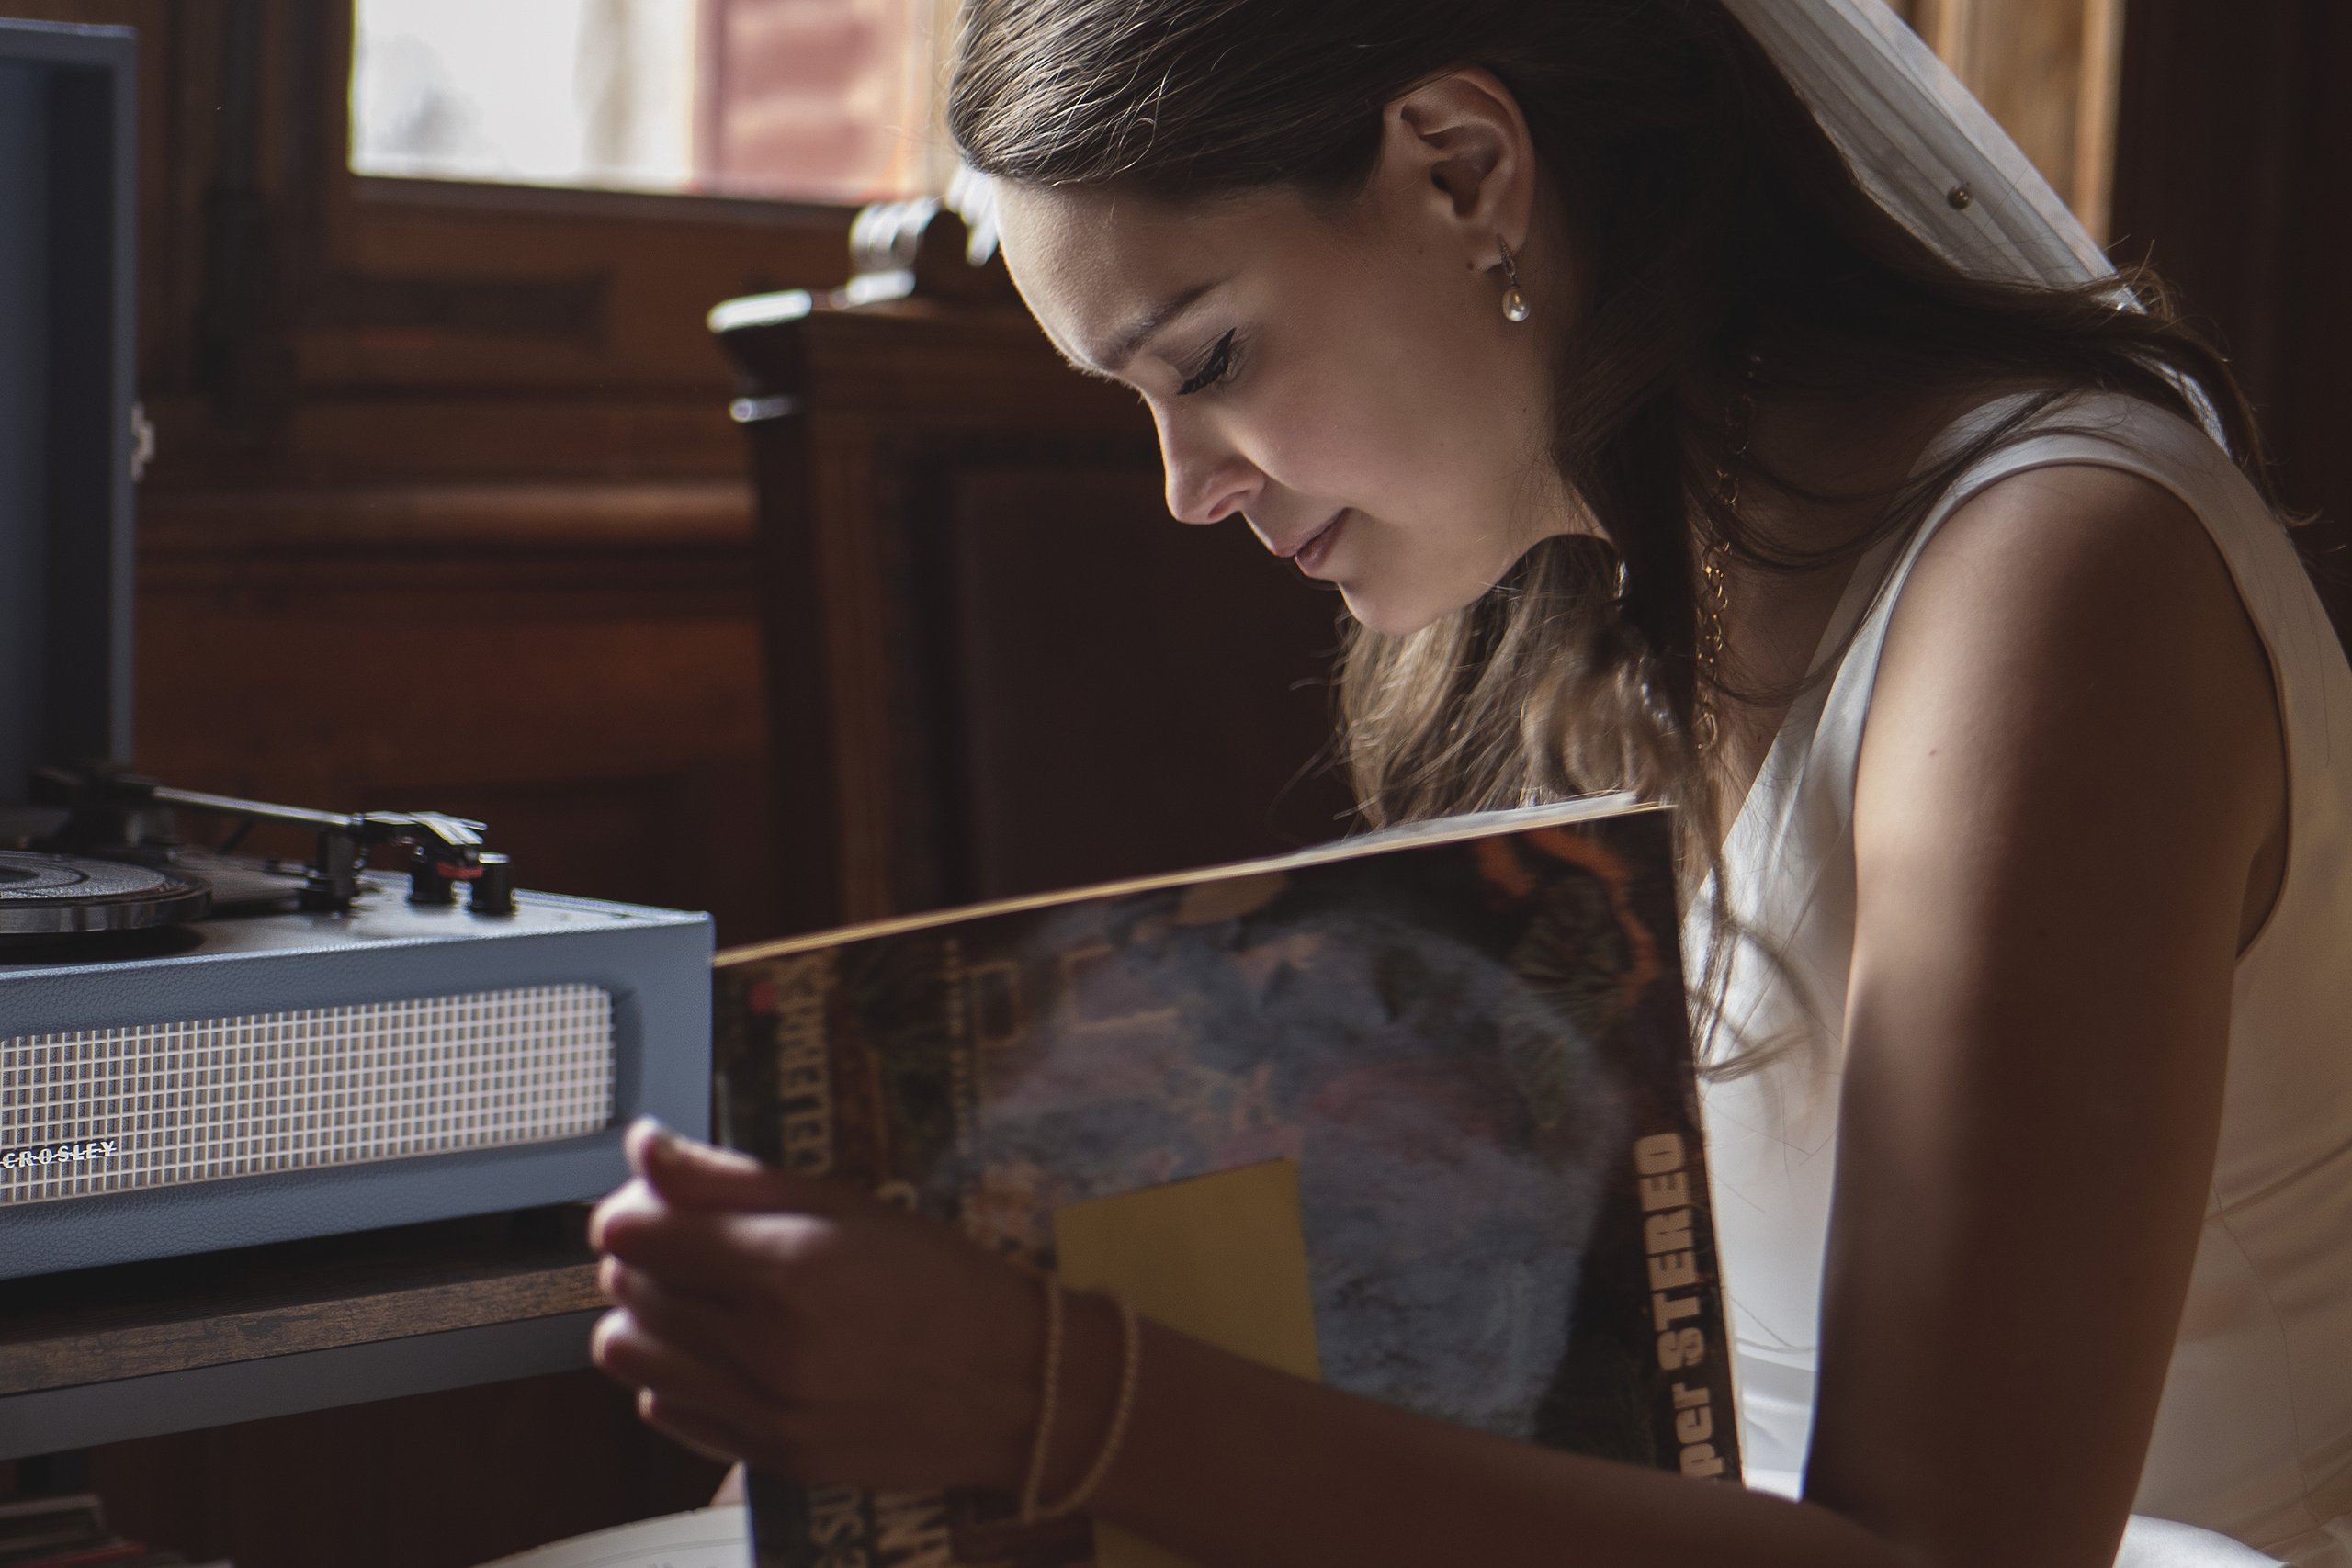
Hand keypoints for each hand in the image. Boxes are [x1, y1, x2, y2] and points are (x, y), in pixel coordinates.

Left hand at [588, 1119, 1047, 1490]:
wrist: (1019, 1386)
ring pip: (626, 1355)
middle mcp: (764, 1348)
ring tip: (702, 1297)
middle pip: (627, 1288)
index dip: (633, 1203)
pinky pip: (664, 1409)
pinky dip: (676, 1374)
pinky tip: (724, 1351)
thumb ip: (735, 1178)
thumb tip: (647, 1147)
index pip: (635, 1231)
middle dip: (646, 1251)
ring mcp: (761, 1411)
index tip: (656, 1196)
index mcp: (788, 1269)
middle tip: (694, 1239)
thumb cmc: (947, 1284)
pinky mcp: (766, 1456)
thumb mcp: (851, 1205)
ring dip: (648, 1314)